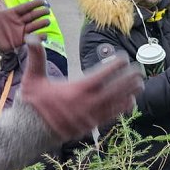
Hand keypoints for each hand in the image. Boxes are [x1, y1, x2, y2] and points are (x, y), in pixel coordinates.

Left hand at [0, 0, 48, 51]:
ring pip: (34, 26)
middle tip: (47, 10)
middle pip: (32, 16)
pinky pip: (31, 38)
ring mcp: (20, 31)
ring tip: (48, 21)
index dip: (34, 4)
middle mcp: (18, 21)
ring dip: (41, 24)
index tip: (42, 0)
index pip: (25, 7)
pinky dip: (38, 37)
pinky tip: (44, 35)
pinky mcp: (20, 41)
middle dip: (40, 13)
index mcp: (12, 13)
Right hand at [19, 36, 141, 140]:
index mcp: (76, 90)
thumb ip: (36, 57)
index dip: (114, 66)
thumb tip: (31, 37)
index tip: (123, 58)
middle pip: (114, 90)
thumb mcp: (32, 78)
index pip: (100, 76)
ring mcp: (90, 117)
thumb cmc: (32, 104)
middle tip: (140, 71)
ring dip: (129, 94)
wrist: (29, 132)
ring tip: (140, 85)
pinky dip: (121, 109)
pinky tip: (130, 103)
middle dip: (128, 80)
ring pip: (115, 104)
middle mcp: (87, 104)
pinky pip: (110, 117)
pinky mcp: (90, 126)